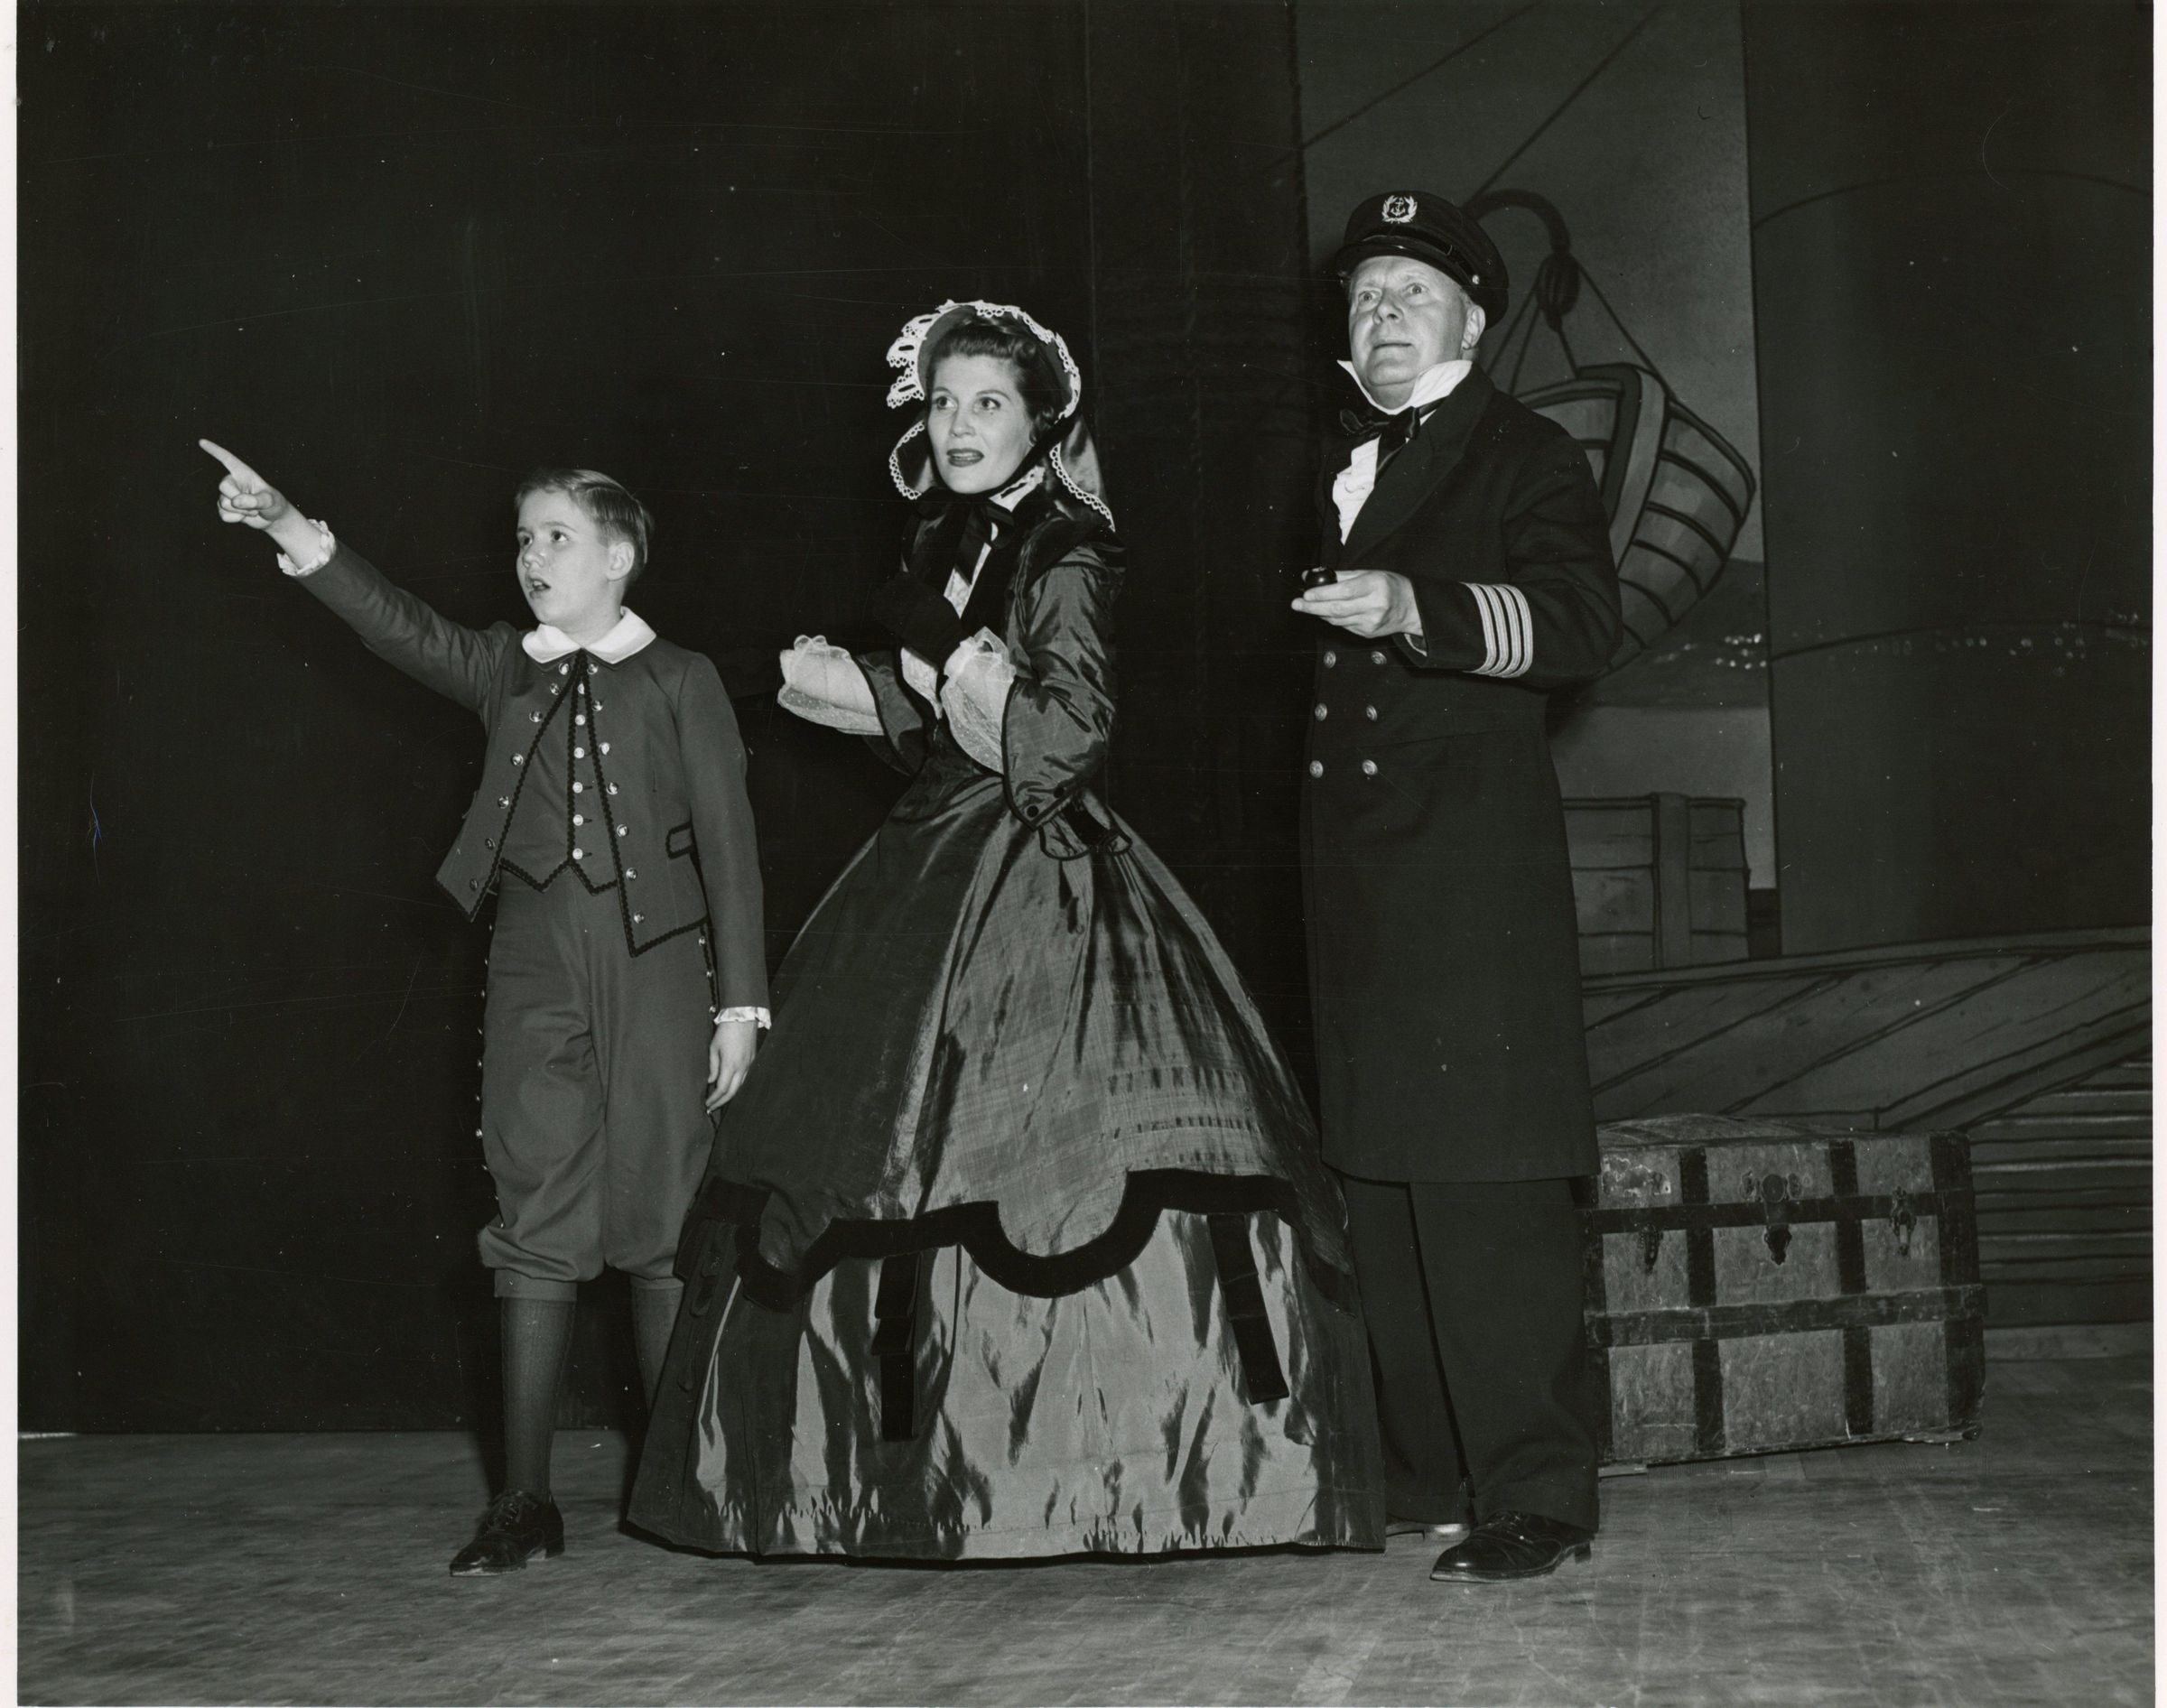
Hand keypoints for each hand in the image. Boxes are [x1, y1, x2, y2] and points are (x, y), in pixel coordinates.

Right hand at [199, 439, 291, 530]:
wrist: (272, 518)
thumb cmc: (274, 503)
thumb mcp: (270, 500)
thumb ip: (255, 500)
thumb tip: (235, 501)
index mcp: (243, 473)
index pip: (227, 459)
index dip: (214, 450)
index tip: (202, 441)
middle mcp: (232, 481)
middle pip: (223, 486)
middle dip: (238, 498)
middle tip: (254, 504)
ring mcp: (226, 495)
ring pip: (223, 503)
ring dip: (241, 512)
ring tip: (252, 510)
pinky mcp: (224, 508)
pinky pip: (223, 515)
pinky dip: (236, 519)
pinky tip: (244, 516)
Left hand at [705, 1017, 759, 1111]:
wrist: (742, 1018)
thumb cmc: (726, 1031)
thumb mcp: (714, 1048)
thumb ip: (713, 1067)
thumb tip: (711, 1081)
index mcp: (730, 1065)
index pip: (722, 1089)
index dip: (714, 1098)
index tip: (707, 1103)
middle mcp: (742, 1068)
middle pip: (733, 1092)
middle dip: (722, 1102)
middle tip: (712, 1107)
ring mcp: (749, 1065)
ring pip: (740, 1087)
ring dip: (730, 1095)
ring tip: (720, 1100)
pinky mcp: (752, 1061)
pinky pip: (745, 1079)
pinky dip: (737, 1086)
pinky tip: (731, 1088)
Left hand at [1291, 570, 1423, 640]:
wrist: (1411, 608)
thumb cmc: (1388, 586)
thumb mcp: (1368, 574)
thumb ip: (1340, 576)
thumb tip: (1311, 576)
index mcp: (1375, 586)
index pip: (1344, 592)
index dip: (1323, 594)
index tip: (1307, 594)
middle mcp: (1374, 605)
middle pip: (1337, 609)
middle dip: (1313, 608)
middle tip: (1297, 604)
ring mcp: (1371, 622)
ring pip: (1338, 620)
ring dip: (1320, 614)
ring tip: (1307, 607)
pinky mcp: (1368, 633)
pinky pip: (1344, 626)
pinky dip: (1332, 619)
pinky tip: (1326, 613)